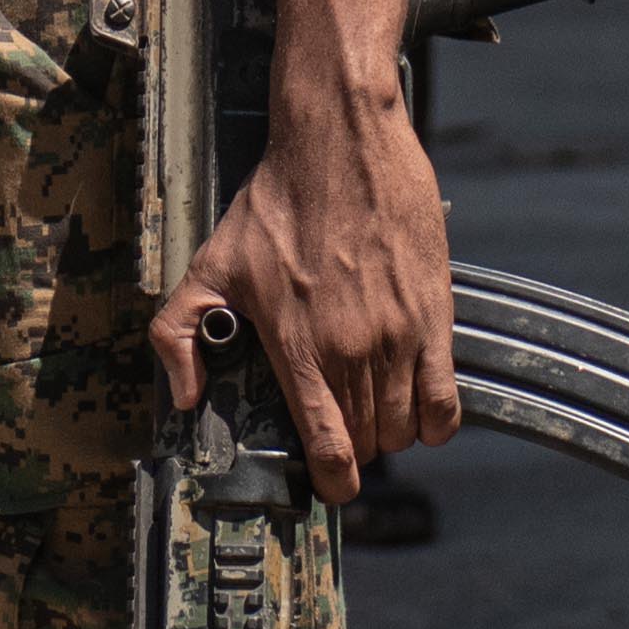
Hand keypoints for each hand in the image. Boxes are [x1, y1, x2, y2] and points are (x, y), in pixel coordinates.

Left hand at [161, 66, 457, 501]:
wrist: (340, 143)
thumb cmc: (275, 202)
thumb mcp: (209, 264)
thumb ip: (180, 333)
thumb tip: (186, 396)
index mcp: (297, 347)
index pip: (327, 445)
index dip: (332, 481)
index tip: (331, 485)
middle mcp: (352, 350)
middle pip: (368, 441)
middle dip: (355, 448)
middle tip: (342, 428)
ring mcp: (399, 335)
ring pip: (406, 426)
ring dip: (391, 432)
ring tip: (374, 412)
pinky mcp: (436, 314)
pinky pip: (448, 398)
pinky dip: (436, 419)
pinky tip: (421, 411)